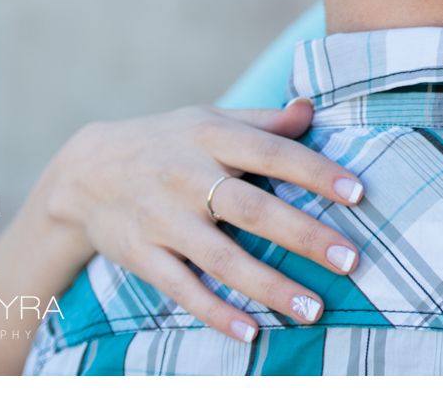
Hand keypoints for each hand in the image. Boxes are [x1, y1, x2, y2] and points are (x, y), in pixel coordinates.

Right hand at [43, 100, 364, 340]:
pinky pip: (181, 288)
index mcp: (211, 136)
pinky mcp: (141, 253)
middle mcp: (187, 176)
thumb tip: (311, 109)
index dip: (315, 171)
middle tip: (350, 259)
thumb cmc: (168, 142)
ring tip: (313, 308)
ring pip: (220, 257)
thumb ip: (262, 121)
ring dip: (268, 286)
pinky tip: (250, 332)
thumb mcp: (209, 120)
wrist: (85, 171)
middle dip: (303, 235)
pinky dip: (214, 312)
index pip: (271, 151)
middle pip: (252, 208)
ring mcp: (162, 218)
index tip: (357, 192)